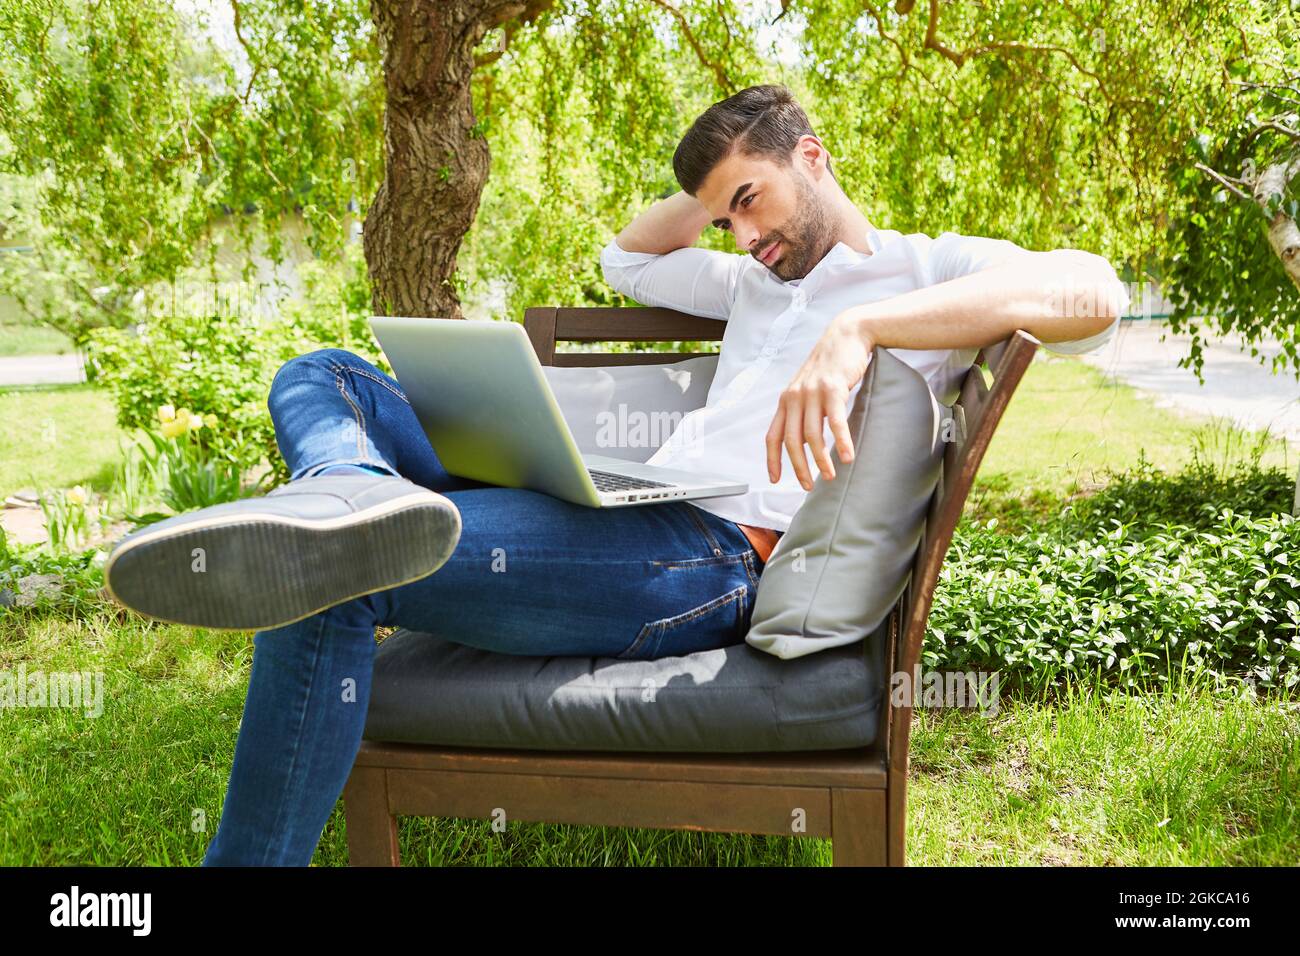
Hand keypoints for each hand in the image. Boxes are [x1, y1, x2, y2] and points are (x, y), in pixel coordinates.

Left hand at [765, 315, 873, 489]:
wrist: (846, 335)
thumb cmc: (829, 365)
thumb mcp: (808, 388)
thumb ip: (803, 411)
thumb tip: (804, 440)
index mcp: (786, 400)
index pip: (772, 436)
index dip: (772, 460)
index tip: (775, 480)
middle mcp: (795, 397)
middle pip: (792, 441)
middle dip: (799, 467)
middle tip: (808, 486)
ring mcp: (813, 393)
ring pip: (813, 435)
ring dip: (821, 460)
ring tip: (830, 475)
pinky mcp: (833, 389)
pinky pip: (836, 422)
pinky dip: (841, 442)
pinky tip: (848, 457)